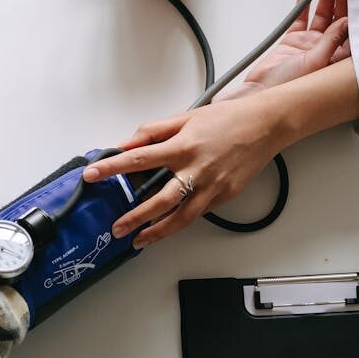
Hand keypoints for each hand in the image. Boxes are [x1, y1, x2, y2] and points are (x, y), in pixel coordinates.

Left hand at [82, 92, 289, 248]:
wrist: (266, 125)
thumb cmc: (228, 118)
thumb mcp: (185, 117)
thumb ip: (154, 131)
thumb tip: (128, 142)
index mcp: (183, 146)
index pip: (138, 158)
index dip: (112, 168)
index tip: (92, 175)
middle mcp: (196, 169)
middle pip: (159, 200)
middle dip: (134, 217)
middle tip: (116, 227)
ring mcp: (212, 187)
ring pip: (181, 218)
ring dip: (157, 232)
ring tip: (138, 240)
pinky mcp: (224, 196)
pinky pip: (197, 213)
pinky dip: (180, 223)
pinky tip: (166, 228)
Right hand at [214, 0, 350, 101]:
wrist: (261, 93)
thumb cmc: (289, 89)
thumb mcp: (316, 62)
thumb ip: (332, 40)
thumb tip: (347, 21)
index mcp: (337, 61)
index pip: (352, 32)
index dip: (355, 12)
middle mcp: (326, 52)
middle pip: (339, 21)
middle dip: (342, 1)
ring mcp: (309, 46)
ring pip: (321, 17)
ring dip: (325, 0)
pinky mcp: (292, 42)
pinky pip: (301, 19)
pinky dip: (304, 6)